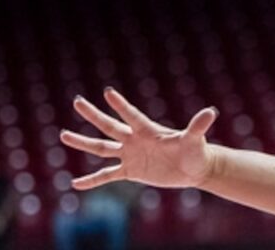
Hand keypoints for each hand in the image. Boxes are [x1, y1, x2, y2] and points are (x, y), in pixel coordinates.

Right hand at [61, 87, 218, 189]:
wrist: (194, 168)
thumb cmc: (196, 151)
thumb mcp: (195, 140)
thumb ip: (197, 126)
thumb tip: (211, 111)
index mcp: (149, 131)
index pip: (131, 115)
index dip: (120, 105)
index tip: (106, 91)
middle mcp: (136, 140)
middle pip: (110, 126)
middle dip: (93, 115)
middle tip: (77, 101)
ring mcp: (131, 155)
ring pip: (102, 148)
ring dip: (83, 142)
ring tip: (63, 134)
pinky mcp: (131, 171)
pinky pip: (107, 175)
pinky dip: (92, 180)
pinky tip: (76, 183)